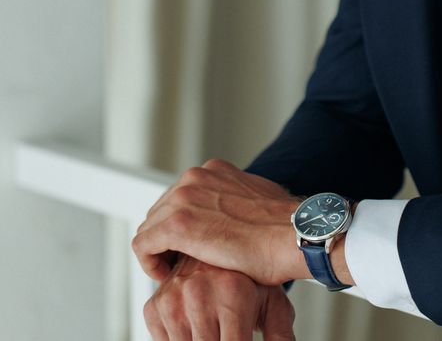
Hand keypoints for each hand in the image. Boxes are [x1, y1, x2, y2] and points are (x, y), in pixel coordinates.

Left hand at [132, 159, 304, 285]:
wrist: (293, 234)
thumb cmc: (283, 226)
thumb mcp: (258, 198)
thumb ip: (235, 199)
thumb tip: (233, 212)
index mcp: (214, 169)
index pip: (180, 197)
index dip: (180, 226)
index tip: (189, 246)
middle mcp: (196, 176)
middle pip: (161, 211)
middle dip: (167, 239)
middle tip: (180, 263)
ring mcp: (185, 197)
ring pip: (150, 228)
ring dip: (160, 252)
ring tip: (177, 271)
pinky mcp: (177, 223)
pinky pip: (143, 245)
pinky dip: (150, 263)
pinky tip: (167, 275)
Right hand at [144, 254, 294, 340]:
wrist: (220, 249)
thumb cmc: (248, 280)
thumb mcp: (271, 303)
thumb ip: (279, 334)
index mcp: (232, 293)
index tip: (240, 339)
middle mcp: (199, 293)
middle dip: (219, 340)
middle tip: (226, 329)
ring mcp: (173, 299)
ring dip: (200, 338)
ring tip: (215, 325)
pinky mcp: (154, 306)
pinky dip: (179, 340)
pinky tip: (195, 326)